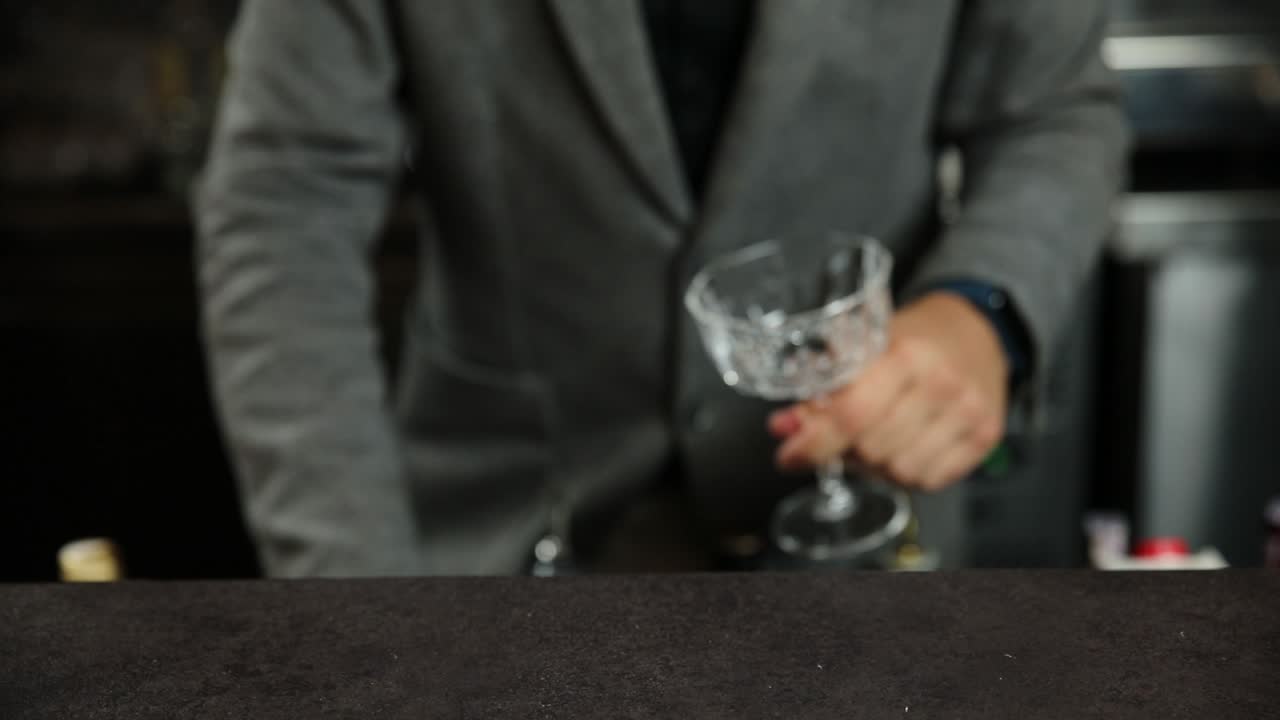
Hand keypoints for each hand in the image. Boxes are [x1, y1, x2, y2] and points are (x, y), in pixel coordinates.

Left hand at [768, 292, 1008, 491]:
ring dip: (874, 466)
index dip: (814, 442)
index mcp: (907, 354)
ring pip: (899, 471)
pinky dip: (905, 473)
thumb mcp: (864, 346)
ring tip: (875, 438)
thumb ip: (822, 388)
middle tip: (841, 436)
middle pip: (872, 449)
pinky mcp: (986, 437)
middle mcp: (943, 385)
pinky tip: (903, 447)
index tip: (789, 455)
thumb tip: (783, 428)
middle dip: (844, 449)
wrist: (978, 331)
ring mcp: (970, 413)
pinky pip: (929, 481)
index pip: (852, 414)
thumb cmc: (915, 338)